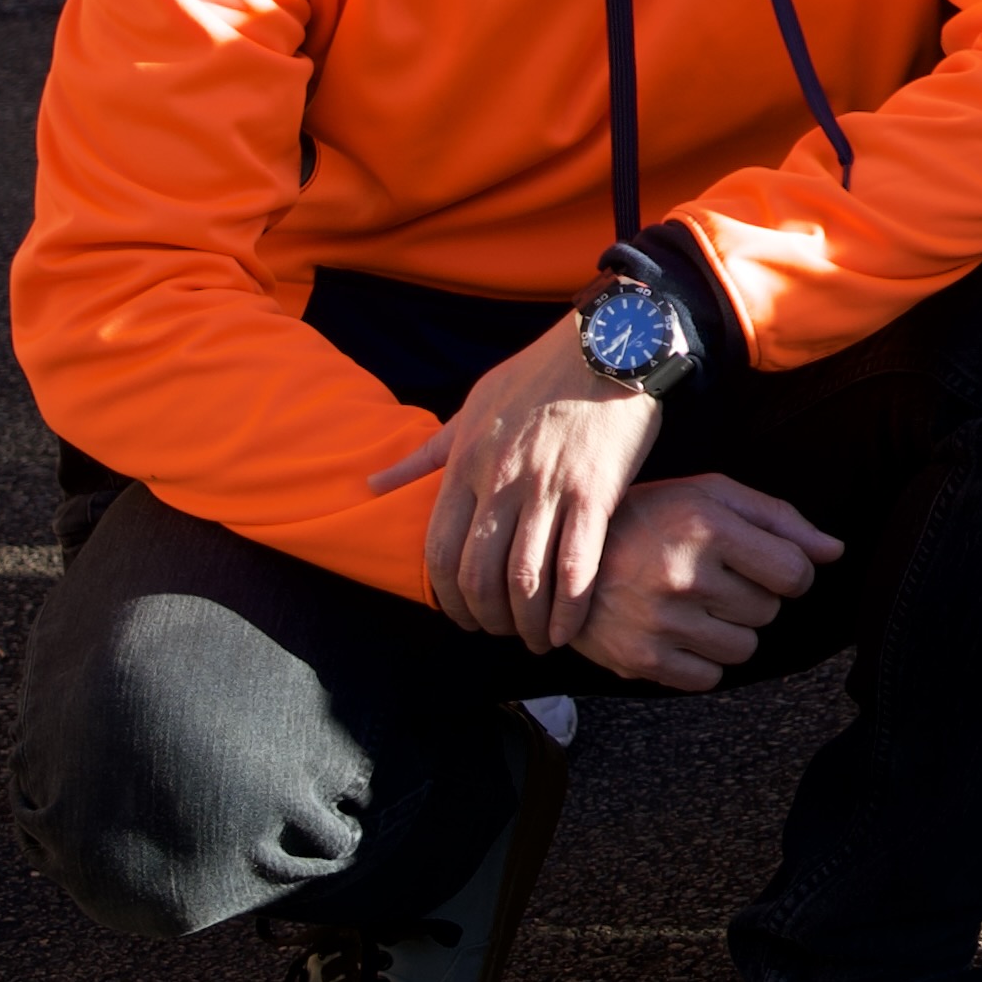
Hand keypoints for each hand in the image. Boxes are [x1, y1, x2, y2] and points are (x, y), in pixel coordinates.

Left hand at [375, 312, 665, 650]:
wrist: (611, 341)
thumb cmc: (540, 372)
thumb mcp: (473, 405)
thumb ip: (425, 454)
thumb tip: (370, 484)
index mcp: (466, 464)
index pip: (438, 551)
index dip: (446, 596)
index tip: (463, 616)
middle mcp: (501, 482)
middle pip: (478, 574)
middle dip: (486, 618)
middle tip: (501, 633)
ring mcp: (549, 489)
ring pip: (525, 578)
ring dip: (528, 623)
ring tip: (537, 640)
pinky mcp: (596, 492)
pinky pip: (577, 563)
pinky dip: (570, 606)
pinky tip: (571, 628)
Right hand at [564, 472, 839, 689]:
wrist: (565, 557)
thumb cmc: (653, 518)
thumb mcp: (713, 496)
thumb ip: (780, 519)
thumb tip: (835, 551)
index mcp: (708, 528)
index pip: (795, 573)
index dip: (791, 572)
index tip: (770, 566)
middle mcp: (684, 576)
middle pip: (769, 611)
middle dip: (754, 596)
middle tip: (717, 579)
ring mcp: (660, 622)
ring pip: (743, 648)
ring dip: (731, 630)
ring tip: (698, 605)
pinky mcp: (640, 659)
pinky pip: (709, 678)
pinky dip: (703, 662)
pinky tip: (681, 632)